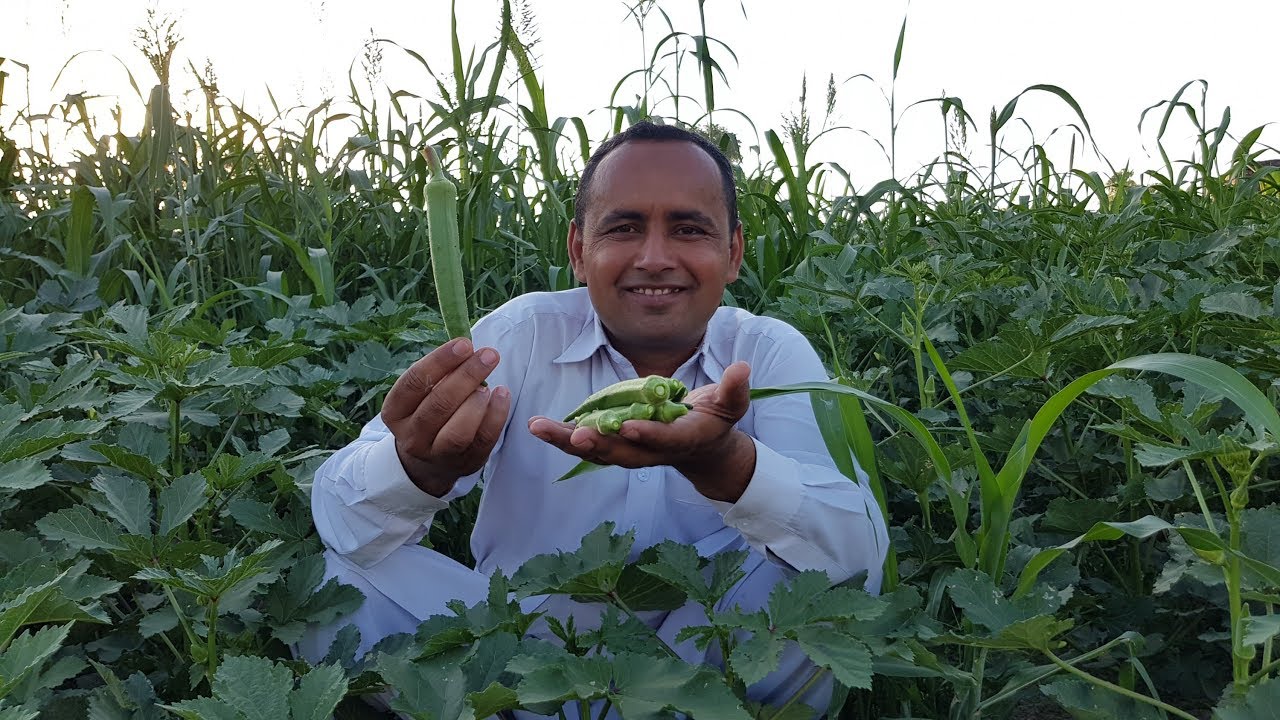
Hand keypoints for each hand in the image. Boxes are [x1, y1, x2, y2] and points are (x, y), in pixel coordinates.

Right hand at [381, 338, 510, 495]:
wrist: (429, 462)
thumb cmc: (428, 413)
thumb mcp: (421, 395)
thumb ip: (439, 374)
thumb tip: (466, 347)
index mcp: (395, 412)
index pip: (413, 383)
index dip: (440, 361)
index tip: (464, 344)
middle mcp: (411, 436)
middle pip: (438, 405)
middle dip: (466, 376)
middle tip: (488, 355)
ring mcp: (437, 454)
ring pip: (458, 430)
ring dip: (477, 402)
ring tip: (488, 385)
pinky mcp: (465, 463)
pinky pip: (483, 440)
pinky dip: (496, 415)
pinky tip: (502, 395)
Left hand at [527, 361, 756, 501]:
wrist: (704, 450)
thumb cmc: (717, 421)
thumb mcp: (731, 405)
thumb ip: (734, 389)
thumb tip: (742, 368)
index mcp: (682, 440)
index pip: (664, 440)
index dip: (647, 436)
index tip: (629, 427)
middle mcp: (652, 451)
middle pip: (622, 452)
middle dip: (598, 444)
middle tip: (574, 436)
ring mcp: (631, 451)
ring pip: (598, 451)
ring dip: (567, 442)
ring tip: (539, 428)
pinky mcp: (616, 445)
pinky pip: (588, 444)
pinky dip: (563, 437)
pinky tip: (538, 426)